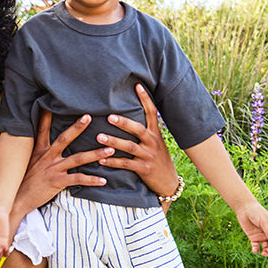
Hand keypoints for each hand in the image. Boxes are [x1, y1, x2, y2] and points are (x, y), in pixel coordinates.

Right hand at [14, 111, 110, 218]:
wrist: (17, 200)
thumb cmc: (23, 182)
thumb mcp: (28, 163)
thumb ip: (37, 152)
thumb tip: (44, 145)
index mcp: (40, 151)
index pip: (43, 129)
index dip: (47, 115)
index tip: (53, 102)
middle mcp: (47, 157)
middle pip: (64, 138)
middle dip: (78, 127)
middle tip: (89, 117)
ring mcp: (52, 169)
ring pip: (78, 159)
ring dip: (95, 154)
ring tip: (110, 150)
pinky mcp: (56, 182)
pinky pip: (77, 179)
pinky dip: (91, 180)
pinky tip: (103, 180)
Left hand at [100, 83, 179, 199]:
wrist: (168, 181)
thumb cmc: (157, 159)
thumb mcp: (155, 142)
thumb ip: (145, 130)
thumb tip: (129, 116)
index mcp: (155, 133)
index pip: (151, 112)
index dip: (145, 99)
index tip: (137, 85)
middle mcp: (152, 142)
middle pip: (138, 129)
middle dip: (124, 122)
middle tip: (109, 116)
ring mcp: (148, 155)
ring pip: (129, 147)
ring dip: (113, 141)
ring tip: (99, 137)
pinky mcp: (143, 169)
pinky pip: (126, 164)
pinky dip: (113, 162)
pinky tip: (101, 160)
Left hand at [235, 202, 267, 255]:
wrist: (245, 209)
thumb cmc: (257, 213)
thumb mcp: (264, 221)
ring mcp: (261, 236)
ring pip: (265, 247)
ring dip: (266, 252)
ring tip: (263, 254)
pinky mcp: (253, 238)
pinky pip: (256, 246)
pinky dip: (256, 250)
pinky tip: (255, 251)